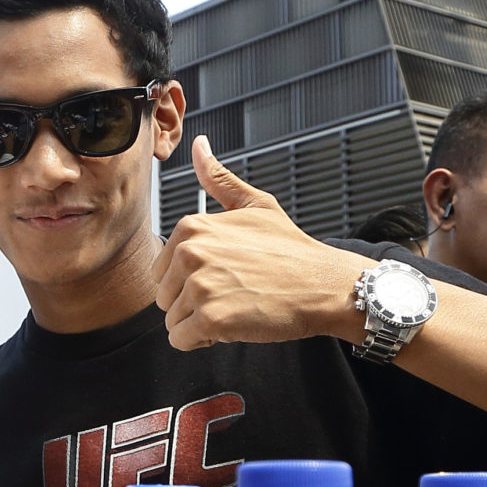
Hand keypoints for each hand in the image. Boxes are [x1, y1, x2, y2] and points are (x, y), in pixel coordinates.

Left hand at [156, 136, 368, 350]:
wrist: (323, 285)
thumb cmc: (291, 250)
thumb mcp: (254, 205)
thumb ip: (218, 179)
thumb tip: (199, 146)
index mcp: (191, 227)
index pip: (162, 271)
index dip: (192, 281)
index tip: (227, 275)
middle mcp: (189, 253)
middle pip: (164, 298)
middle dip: (194, 304)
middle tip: (234, 293)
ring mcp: (199, 286)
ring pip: (172, 321)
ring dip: (201, 323)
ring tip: (237, 306)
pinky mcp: (210, 318)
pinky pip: (181, 340)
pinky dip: (205, 340)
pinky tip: (234, 324)